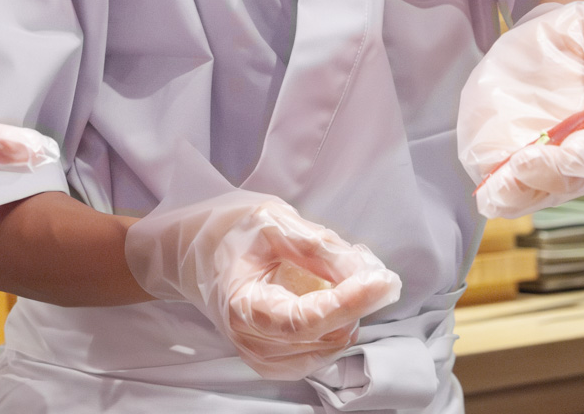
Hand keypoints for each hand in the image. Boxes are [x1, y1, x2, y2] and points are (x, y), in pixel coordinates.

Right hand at [125, 190, 400, 379]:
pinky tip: (323, 293)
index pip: (307, 318)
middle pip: (326, 333)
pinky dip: (338, 320)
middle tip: (355, 257)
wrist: (198, 254)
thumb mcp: (273, 222)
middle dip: (354, 298)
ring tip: (328, 270)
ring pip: (333, 343)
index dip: (350, 301)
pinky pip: (327, 347)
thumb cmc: (230, 233)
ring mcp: (266, 358)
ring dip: (347, 308)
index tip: (385, 281)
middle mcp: (253, 344)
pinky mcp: (280, 362)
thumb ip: (319, 248)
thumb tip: (369, 274)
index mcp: (243, 307)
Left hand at [457, 0, 583, 217]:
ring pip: (535, 193)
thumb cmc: (582, 40)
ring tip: (496, 189)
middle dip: (543, 175)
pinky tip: (487, 192)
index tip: (564, 155)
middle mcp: (583, 158)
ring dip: (515, 193)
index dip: (577, 158)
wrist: (554, 46)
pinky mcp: (516, 166)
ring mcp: (549, 167)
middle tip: (520, 163)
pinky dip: (499, 195)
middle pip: (566, 180)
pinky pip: (510, 192)